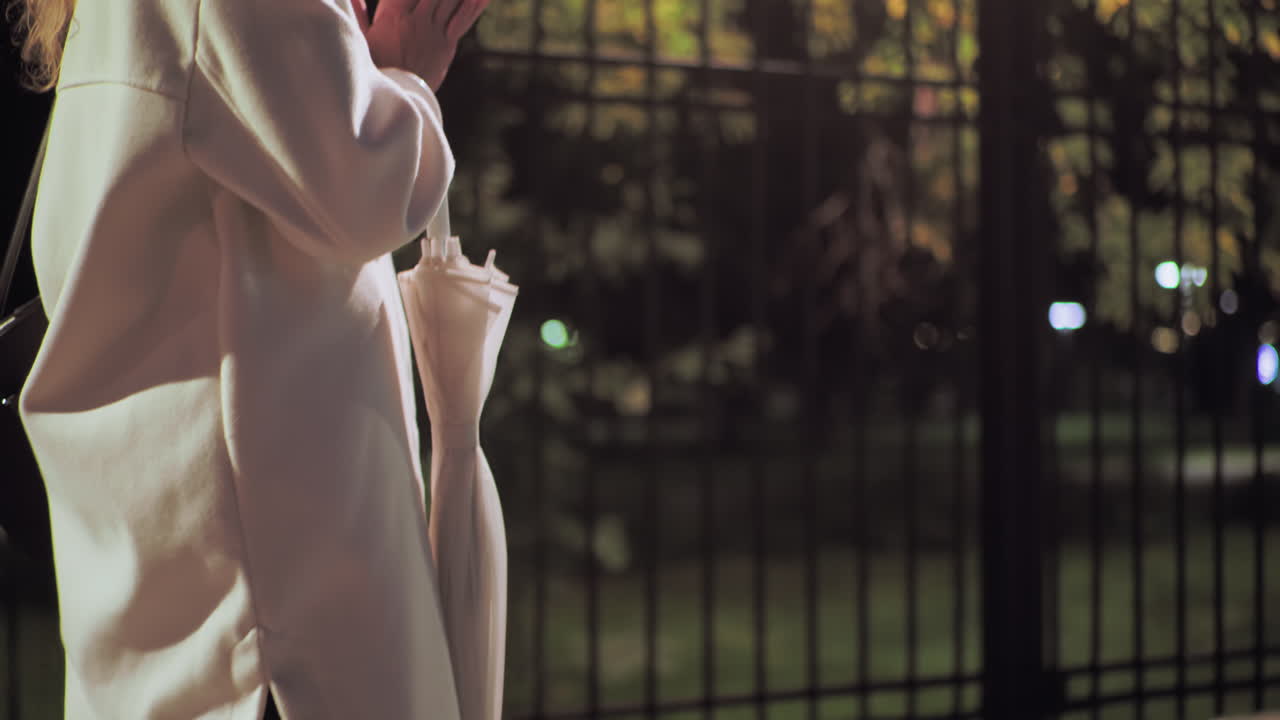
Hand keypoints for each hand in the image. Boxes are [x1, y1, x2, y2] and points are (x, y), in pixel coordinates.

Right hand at [363, 0, 488, 91]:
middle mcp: (416, 20)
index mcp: (393, 15)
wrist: (395, 98)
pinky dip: (474, 6)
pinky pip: (463, 20)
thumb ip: (357, 10)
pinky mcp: (447, 45)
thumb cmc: (374, 66)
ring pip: (450, 0)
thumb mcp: (361, 36)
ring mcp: (434, 32)